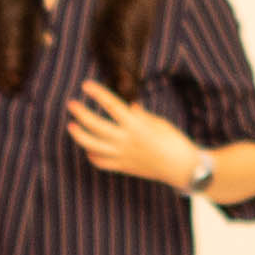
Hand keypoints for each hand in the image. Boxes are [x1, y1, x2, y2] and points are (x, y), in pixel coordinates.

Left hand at [67, 80, 206, 188]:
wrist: (182, 168)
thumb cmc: (175, 141)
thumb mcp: (160, 123)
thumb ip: (141, 116)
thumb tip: (130, 107)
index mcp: (137, 125)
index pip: (112, 105)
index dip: (98, 94)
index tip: (86, 85)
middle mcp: (127, 140)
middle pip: (96, 126)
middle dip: (81, 114)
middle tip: (72, 104)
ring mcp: (123, 155)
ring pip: (93, 146)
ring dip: (79, 135)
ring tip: (71, 126)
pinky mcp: (124, 167)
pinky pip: (102, 163)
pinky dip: (92, 155)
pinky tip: (89, 149)